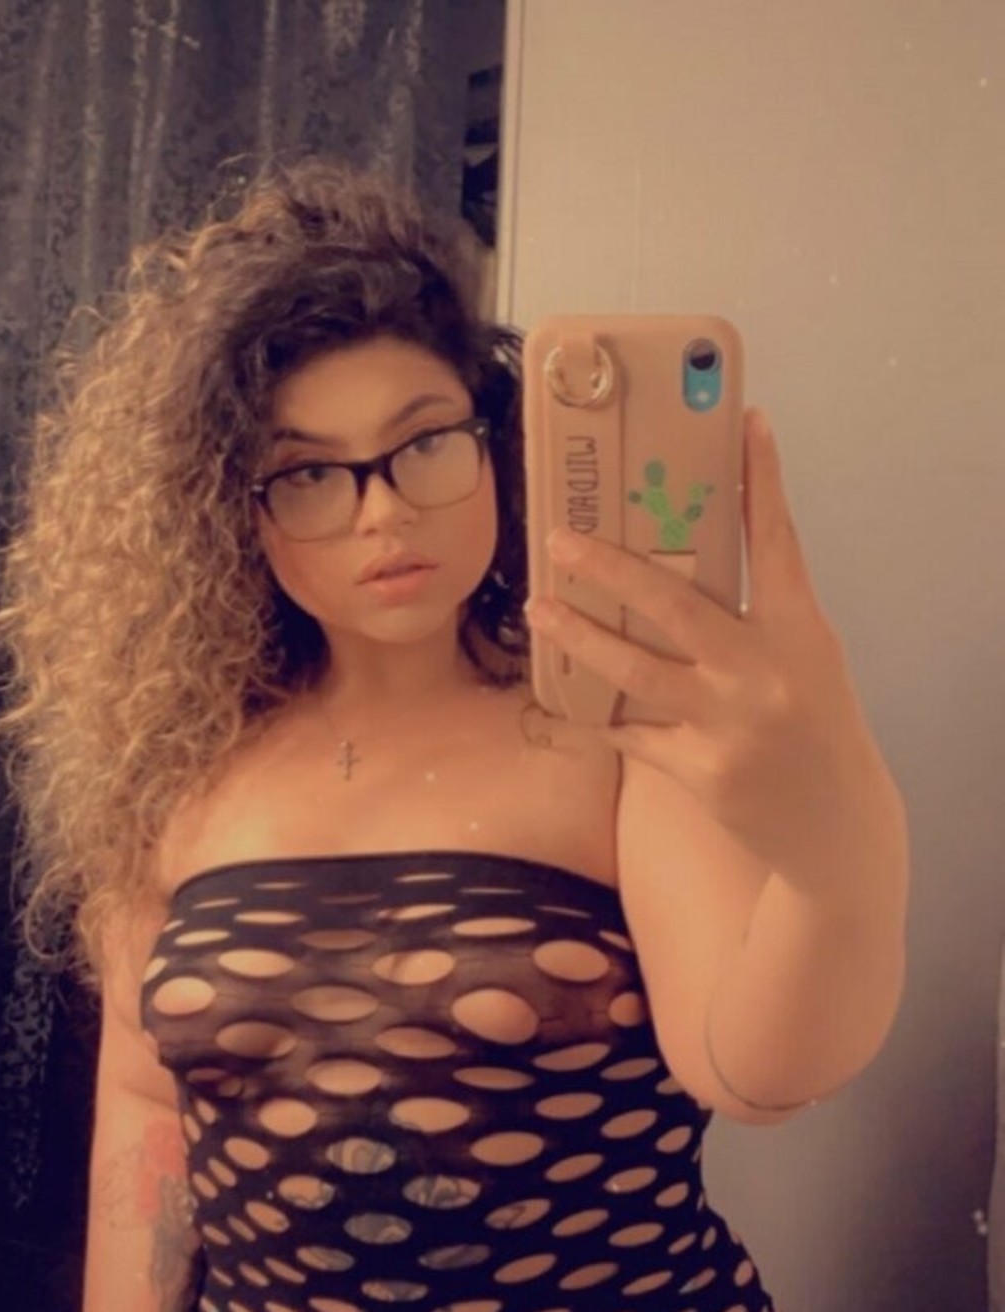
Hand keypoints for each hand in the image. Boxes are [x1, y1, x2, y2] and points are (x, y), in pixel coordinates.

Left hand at [525, 408, 897, 887]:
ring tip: (539, 608)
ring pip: (636, 669)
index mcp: (801, 631)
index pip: (777, 542)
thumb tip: (690, 563)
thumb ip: (760, 617)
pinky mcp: (699, 769)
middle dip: (611, 569)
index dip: (761, 480)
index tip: (744, 423)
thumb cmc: (814, 729)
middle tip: (562, 540)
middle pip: (676, 605)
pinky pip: (630, 732)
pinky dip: (593, 713)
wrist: (834, 826)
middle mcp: (764, 671)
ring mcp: (729, 723)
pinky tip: (559, 696)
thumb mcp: (806, 661)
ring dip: (580, 636)